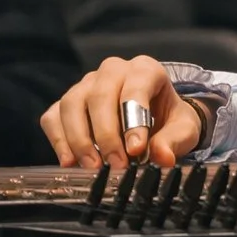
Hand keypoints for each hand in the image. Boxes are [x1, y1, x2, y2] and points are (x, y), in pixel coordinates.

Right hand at [40, 55, 205, 169]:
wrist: (155, 120)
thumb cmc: (168, 120)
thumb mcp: (183, 129)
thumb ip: (174, 141)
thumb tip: (162, 156)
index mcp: (145, 69)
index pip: (136, 87)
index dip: (133, 120)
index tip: (136, 151)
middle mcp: (113, 70)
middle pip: (100, 95)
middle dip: (107, 134)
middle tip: (116, 165)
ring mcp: (86, 84)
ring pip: (72, 103)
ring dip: (80, 139)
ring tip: (93, 167)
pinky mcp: (67, 103)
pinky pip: (53, 116)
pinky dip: (58, 140)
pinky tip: (69, 162)